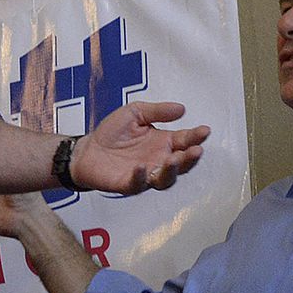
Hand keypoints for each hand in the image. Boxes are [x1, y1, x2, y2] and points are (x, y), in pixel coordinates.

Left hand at [72, 101, 210, 193]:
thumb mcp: (135, 112)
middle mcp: (158, 160)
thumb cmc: (112, 133)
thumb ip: (158, 111)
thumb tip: (181, 108)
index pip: (185, 141)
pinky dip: (141, 177)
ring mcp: (146, 174)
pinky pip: (138, 184)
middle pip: (181, 163)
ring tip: (173, 160)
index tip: (205, 131)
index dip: (196, 136)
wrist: (87, 149)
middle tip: (196, 150)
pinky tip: (142, 167)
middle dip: (190, 158)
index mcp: (163, 142)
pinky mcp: (129, 184)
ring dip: (172, 171)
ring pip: (166, 179)